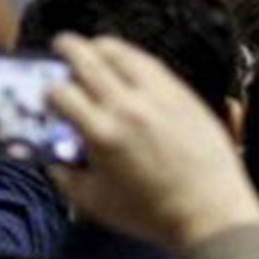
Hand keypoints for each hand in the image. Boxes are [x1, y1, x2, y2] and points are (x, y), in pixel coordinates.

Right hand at [47, 34, 258, 254]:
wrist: (209, 211)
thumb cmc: (151, 213)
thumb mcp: (94, 202)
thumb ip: (65, 178)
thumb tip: (52, 159)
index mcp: (101, 132)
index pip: (62, 93)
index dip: (49, 90)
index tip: (49, 93)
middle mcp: (127, 107)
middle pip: (88, 61)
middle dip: (68, 48)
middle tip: (61, 44)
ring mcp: (158, 96)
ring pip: (123, 53)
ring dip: (102, 45)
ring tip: (94, 47)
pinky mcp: (183, 95)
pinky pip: (153, 64)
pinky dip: (134, 57)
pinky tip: (131, 62)